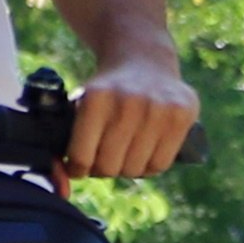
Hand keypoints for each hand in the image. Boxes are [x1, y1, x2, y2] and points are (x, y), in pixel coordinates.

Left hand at [54, 54, 198, 182]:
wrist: (143, 60)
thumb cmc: (105, 94)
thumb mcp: (79, 106)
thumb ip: (63, 141)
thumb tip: (61, 182)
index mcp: (95, 97)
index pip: (82, 158)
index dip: (78, 168)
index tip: (79, 165)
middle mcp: (128, 101)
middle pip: (109, 167)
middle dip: (103, 168)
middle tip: (104, 156)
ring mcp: (158, 108)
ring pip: (135, 169)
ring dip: (127, 168)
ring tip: (125, 152)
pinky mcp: (182, 113)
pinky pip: (160, 164)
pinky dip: (150, 166)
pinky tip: (145, 152)